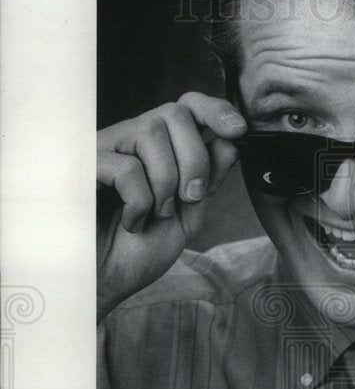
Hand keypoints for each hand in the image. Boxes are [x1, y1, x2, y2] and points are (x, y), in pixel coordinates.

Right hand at [97, 92, 246, 320]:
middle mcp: (130, 141)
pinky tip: (131, 221)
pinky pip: (126, 167)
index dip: (214, 109)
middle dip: (195, 159)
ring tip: (154, 213)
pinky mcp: (81, 167)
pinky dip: (140, 202)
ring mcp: (105, 150)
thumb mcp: (187, 215)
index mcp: (158, 149)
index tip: (239, 130)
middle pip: (174, 113)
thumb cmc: (137, 250)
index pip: (186, 106)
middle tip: (189, 198)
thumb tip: (229, 142)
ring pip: (151, 134)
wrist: (103, 282)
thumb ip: (208, 180)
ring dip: (166, 183)